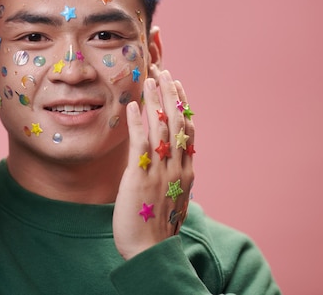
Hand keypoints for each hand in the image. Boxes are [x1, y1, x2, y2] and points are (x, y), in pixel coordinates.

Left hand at [113, 70, 194, 258]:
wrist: (151, 252)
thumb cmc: (159, 227)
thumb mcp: (174, 197)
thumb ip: (175, 176)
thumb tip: (175, 162)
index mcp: (186, 170)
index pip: (188, 129)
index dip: (182, 104)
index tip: (177, 84)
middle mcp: (178, 167)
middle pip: (177, 122)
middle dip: (169, 94)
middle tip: (162, 71)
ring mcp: (161, 171)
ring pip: (162, 128)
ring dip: (156, 100)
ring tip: (150, 79)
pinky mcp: (140, 177)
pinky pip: (140, 144)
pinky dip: (138, 122)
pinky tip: (134, 105)